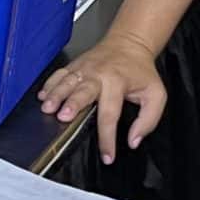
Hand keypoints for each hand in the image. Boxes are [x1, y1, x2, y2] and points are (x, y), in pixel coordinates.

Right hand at [38, 31, 166, 163]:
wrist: (129, 43)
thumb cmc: (141, 71)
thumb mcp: (156, 95)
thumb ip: (148, 120)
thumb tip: (134, 140)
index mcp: (118, 82)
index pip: (111, 114)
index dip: (108, 137)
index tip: (107, 155)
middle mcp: (99, 74)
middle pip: (83, 91)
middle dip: (73, 104)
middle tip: (63, 117)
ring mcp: (84, 68)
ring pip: (67, 82)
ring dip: (56, 95)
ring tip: (47, 107)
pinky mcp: (75, 65)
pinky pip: (59, 74)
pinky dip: (49, 84)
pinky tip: (42, 96)